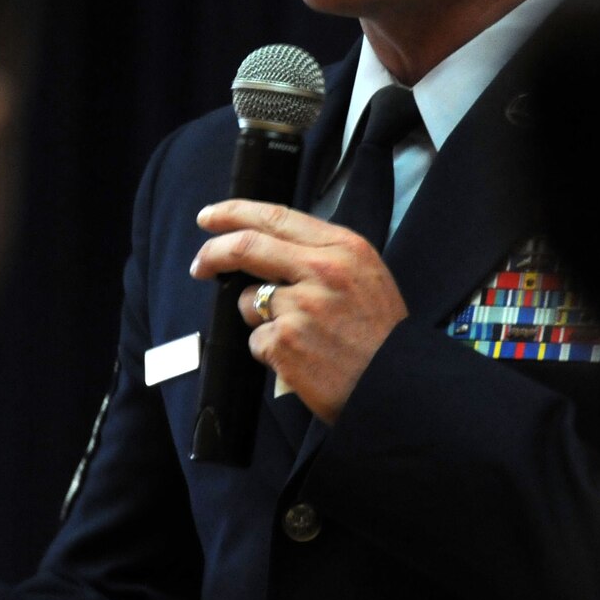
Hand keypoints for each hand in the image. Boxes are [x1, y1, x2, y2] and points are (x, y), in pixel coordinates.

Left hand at [190, 199, 407, 422]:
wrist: (399, 387)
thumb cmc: (382, 335)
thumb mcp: (366, 275)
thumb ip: (323, 255)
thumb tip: (270, 246)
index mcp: (344, 247)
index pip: (276, 216)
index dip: (235, 212)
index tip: (211, 217)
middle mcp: (321, 270)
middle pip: (247, 246)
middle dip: (213, 253)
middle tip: (199, 264)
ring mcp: (301, 307)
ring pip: (248, 300)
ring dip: (259, 317)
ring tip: (298, 337)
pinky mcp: (285, 342)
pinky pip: (256, 340)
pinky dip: (270, 351)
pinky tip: (300, 360)